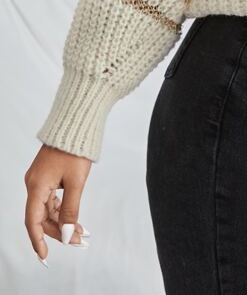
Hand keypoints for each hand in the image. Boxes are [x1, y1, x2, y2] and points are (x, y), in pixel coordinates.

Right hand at [24, 144, 92, 265]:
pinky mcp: (47, 175)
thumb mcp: (76, 182)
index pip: (33, 221)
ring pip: (47, 209)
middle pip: (41, 216)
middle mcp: (34, 184)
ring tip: (80, 232)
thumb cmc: (75, 149)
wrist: (76, 122)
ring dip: (62, 221)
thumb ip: (70, 210)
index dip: (38, 240)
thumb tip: (66, 234)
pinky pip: (51, 198)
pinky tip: (74, 219)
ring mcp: (39, 179)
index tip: (45, 256)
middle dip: (58, 231)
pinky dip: (62, 209)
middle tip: (78, 241)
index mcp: (36, 186)